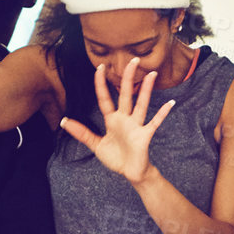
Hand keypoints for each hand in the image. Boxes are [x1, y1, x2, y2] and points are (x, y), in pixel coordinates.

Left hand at [58, 58, 175, 184]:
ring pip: (141, 104)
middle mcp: (124, 119)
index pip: (105, 99)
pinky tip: (170, 103)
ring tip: (152, 74)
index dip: (101, 84)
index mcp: (112, 120)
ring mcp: (136, 126)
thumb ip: (81, 132)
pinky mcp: (145, 135)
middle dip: (128, 78)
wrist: (131, 172)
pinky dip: (162, 113)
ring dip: (146, 90)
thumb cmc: (116, 157)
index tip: (100, 67)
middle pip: (125, 95)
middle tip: (133, 60)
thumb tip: (63, 121)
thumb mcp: (96, 144)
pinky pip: (154, 122)